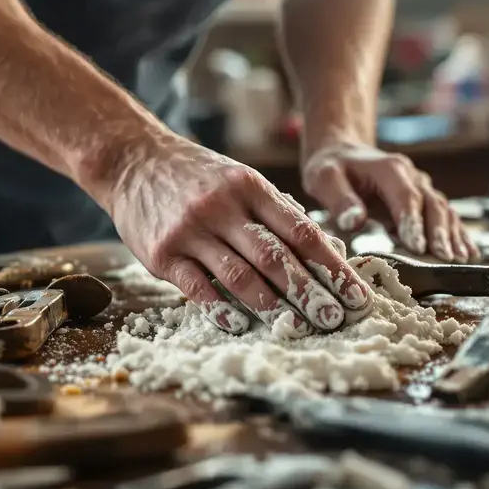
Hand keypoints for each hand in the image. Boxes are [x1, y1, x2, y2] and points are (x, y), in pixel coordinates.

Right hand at [99, 133, 372, 334]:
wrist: (134, 161)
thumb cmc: (198, 177)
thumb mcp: (241, 179)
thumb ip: (279, 212)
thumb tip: (328, 250)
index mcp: (251, 187)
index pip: (301, 231)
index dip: (332, 266)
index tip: (354, 293)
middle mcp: (223, 206)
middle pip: (275, 257)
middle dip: (309, 292)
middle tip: (334, 319)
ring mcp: (190, 230)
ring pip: (239, 275)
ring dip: (272, 306)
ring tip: (297, 327)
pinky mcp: (161, 253)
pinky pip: (197, 287)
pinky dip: (222, 308)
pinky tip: (242, 323)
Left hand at [302, 142, 478, 262]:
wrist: (343, 154)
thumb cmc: (332, 168)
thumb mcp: (324, 179)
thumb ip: (339, 200)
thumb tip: (355, 221)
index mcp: (389, 168)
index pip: (406, 196)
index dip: (414, 221)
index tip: (417, 247)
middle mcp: (411, 175)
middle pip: (432, 204)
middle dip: (440, 233)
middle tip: (444, 259)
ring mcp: (421, 187)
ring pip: (443, 210)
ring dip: (453, 235)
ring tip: (460, 260)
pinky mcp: (423, 200)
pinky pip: (445, 216)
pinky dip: (457, 234)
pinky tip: (468, 252)